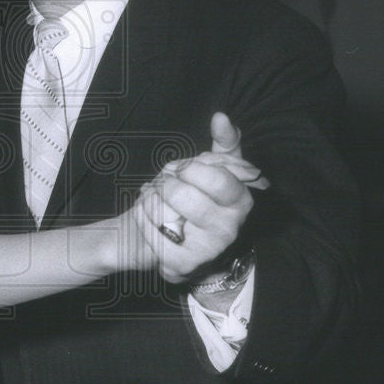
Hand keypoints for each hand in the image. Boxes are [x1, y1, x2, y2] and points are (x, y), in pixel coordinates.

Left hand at [134, 114, 266, 283]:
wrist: (167, 233)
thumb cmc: (193, 195)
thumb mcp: (212, 167)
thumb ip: (223, 142)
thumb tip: (221, 118)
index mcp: (241, 201)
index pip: (218, 178)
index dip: (192, 170)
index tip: (181, 170)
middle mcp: (229, 229)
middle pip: (184, 194)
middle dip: (166, 184)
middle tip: (165, 186)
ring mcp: (207, 250)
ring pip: (164, 213)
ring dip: (150, 200)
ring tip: (155, 200)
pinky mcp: (182, 265)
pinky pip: (151, 234)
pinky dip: (142, 219)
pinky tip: (146, 217)